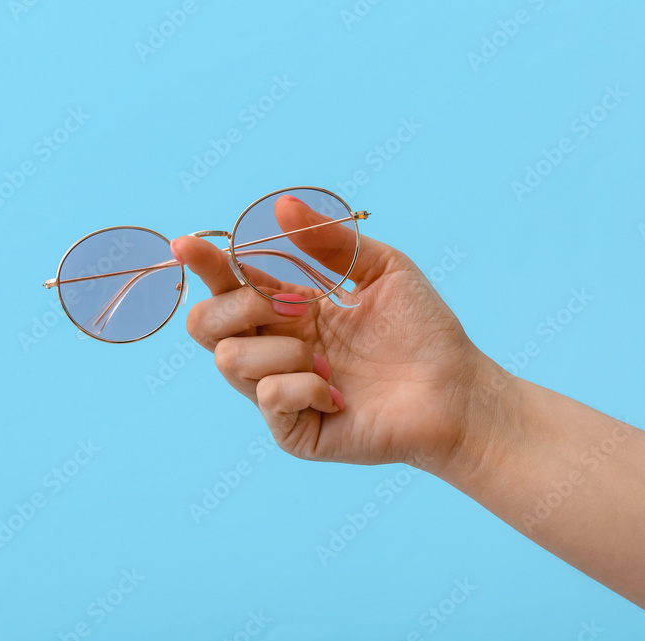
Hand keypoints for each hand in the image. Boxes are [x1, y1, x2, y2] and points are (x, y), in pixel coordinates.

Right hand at [175, 197, 496, 473]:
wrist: (456, 389)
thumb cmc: (424, 331)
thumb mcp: (381, 269)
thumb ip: (328, 241)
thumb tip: (280, 205)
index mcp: (289, 310)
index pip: (229, 286)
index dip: (206, 264)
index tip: (188, 243)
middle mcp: (276, 350)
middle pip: (205, 327)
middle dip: (240, 306)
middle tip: (298, 309)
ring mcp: (281, 393)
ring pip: (229, 361)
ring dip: (284, 349)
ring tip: (333, 358)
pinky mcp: (293, 431)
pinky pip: (269, 398)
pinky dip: (306, 386)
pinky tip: (342, 393)